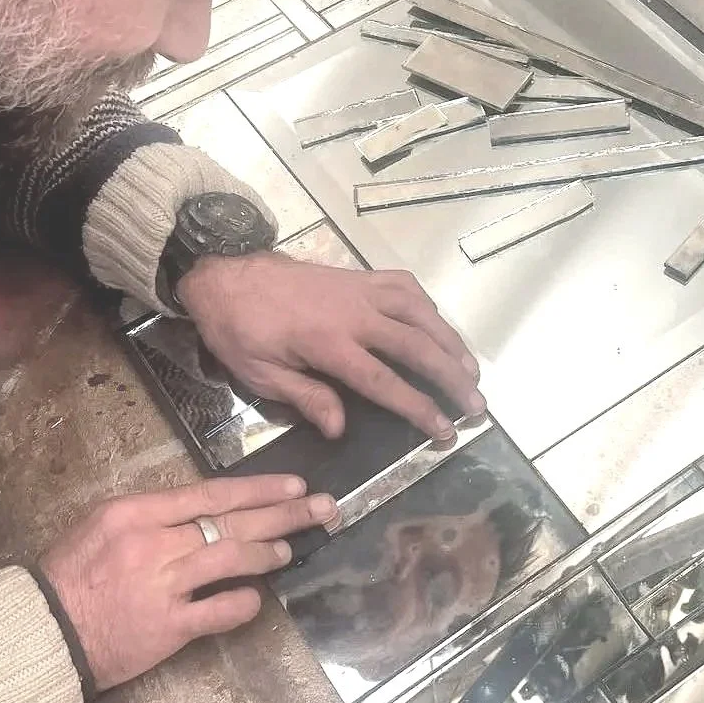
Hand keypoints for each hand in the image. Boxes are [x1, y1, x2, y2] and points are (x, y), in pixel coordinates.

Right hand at [41, 474, 335, 691]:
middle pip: (232, 521)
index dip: (260, 489)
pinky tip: (258, 598)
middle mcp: (154, 543)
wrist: (42, 632)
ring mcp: (162, 586)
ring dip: (268, 552)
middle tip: (323, 508)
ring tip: (289, 548)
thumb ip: (156, 514)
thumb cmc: (71, 574)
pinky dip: (243, 604)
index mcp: (137, 512)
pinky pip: (218, 611)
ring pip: (232, 559)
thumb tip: (210, 508)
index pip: (212, 493)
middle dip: (285, 513)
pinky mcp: (167, 628)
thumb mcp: (104, 525)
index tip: (295, 485)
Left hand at [176, 252, 483, 440]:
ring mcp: (361, 290)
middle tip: (476, 403)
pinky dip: (429, 306)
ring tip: (471, 369)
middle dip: (452, 377)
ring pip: (421, 312)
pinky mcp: (360, 277)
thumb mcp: (260, 374)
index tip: (444, 429)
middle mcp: (355, 314)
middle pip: (417, 346)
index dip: (419, 408)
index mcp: (328, 344)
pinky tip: (439, 325)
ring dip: (451, 341)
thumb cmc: (239, 329)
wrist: (226, 273)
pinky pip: (405, 286)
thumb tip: (341, 428)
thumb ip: (305, 398)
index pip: (385, 382)